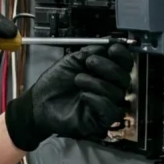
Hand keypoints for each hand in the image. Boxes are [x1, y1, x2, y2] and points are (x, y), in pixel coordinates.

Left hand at [4, 44, 134, 151]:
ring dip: (97, 83)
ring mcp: (105, 104)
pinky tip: (84, 96)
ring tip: (78, 80)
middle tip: (90, 62)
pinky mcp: (100, 120)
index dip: (122, 55)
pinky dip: (97, 100)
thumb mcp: (72, 61)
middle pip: (124, 77)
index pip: (124, 64)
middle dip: (109, 67)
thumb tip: (110, 43)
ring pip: (117, 93)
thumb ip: (92, 51)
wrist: (39, 102)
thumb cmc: (55, 83)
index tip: (113, 49)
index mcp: (104, 73)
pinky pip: (110, 110)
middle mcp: (108, 88)